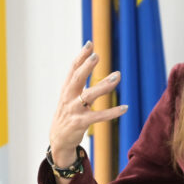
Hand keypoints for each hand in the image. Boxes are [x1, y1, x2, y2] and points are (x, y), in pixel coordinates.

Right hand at [48, 41, 127, 168]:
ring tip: (118, 75)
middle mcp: (68, 98)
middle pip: (77, 79)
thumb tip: (87, 62)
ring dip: (104, 85)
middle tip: (97, 56)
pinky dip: (112, 112)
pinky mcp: (80, 123)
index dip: (81, 56)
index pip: (72, 69)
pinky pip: (99, 116)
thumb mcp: (68, 97)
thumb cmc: (67, 115)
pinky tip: (125, 108)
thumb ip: (76, 82)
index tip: (90, 44)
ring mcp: (74, 110)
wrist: (58, 140)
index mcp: (66, 90)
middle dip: (87, 67)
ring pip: (89, 95)